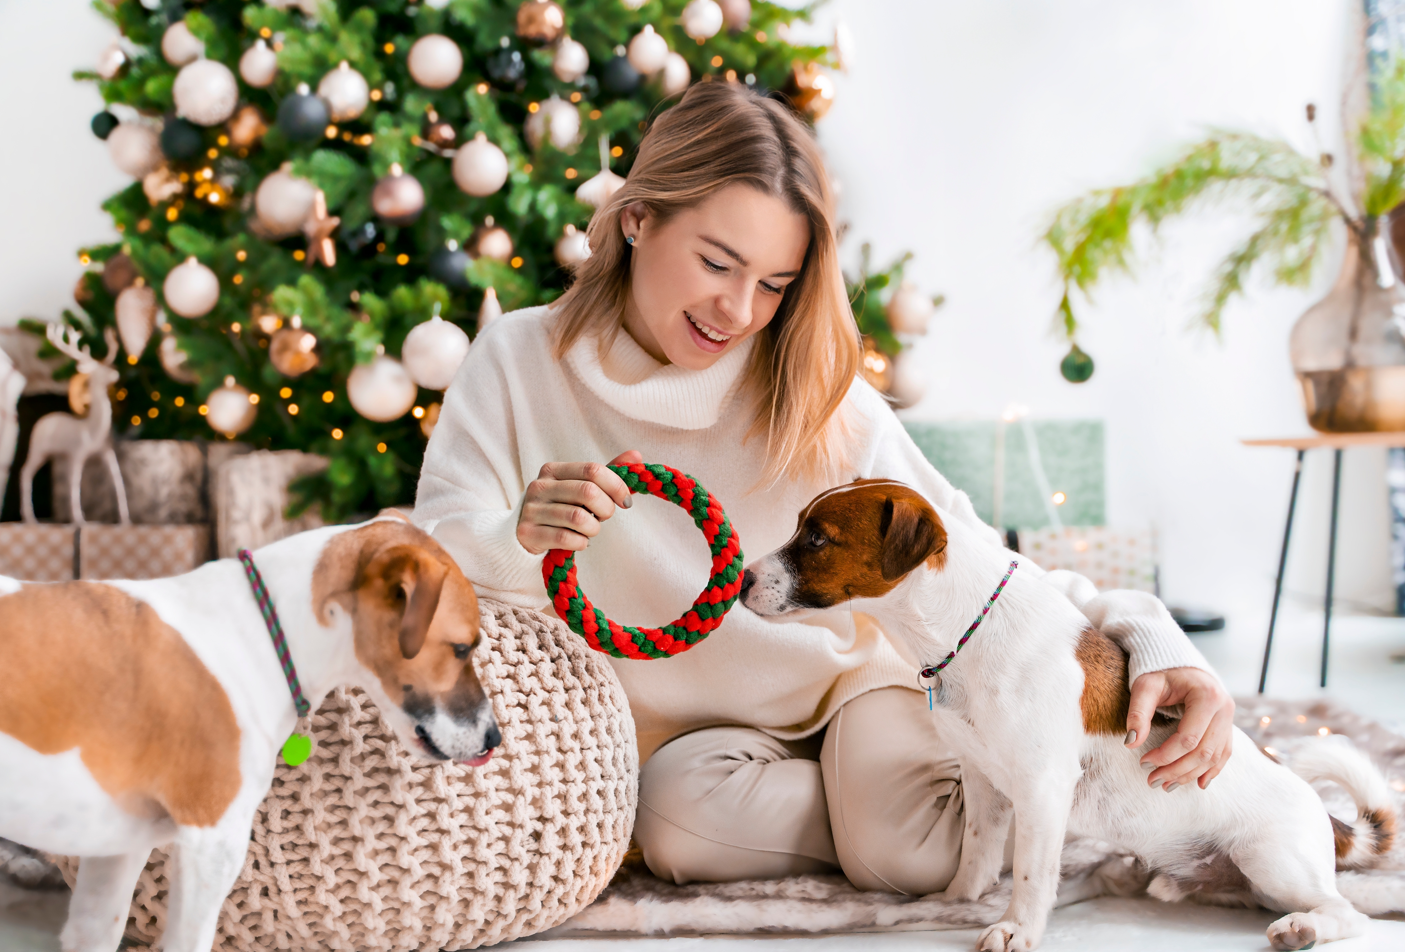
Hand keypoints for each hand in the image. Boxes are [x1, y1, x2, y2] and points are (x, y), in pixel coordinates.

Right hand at [516, 450, 641, 554]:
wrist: (526, 534)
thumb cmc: (561, 508)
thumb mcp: (581, 488)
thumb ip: (606, 474)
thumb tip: (635, 455)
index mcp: (553, 470)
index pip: (593, 470)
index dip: (616, 486)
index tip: (626, 501)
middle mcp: (540, 486)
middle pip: (588, 492)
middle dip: (606, 509)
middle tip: (605, 517)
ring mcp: (532, 509)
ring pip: (579, 518)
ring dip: (593, 528)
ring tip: (589, 530)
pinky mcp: (528, 533)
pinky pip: (566, 538)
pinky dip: (581, 543)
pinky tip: (578, 541)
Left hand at [1125, 666, 1233, 790]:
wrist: (1179, 662)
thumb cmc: (1160, 672)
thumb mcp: (1145, 686)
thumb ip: (1138, 713)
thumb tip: (1130, 743)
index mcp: (1207, 696)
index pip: (1188, 738)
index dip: (1166, 755)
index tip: (1143, 762)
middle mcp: (1225, 709)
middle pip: (1203, 752)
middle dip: (1177, 770)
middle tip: (1152, 781)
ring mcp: (1229, 718)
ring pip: (1213, 757)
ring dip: (1190, 774)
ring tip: (1166, 784)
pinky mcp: (1227, 725)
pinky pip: (1223, 753)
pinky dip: (1211, 770)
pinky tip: (1198, 783)